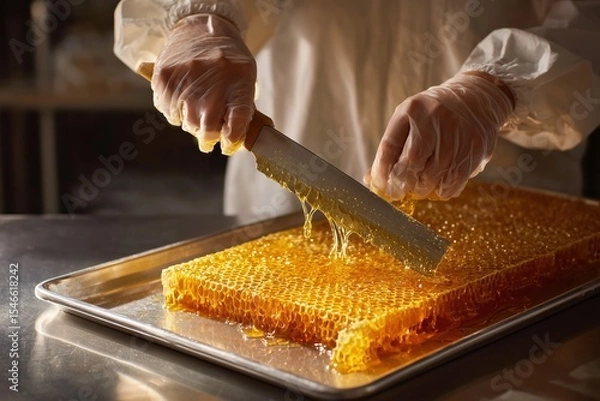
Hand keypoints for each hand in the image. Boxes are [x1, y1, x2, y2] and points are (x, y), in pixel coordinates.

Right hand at [152, 13, 255, 154]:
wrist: (201, 28)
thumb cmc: (227, 60)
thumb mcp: (245, 80)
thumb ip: (242, 110)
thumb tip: (234, 141)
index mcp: (239, 83)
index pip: (236, 126)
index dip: (231, 141)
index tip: (227, 144)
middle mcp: (213, 81)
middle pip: (208, 128)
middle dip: (208, 138)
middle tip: (208, 139)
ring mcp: (187, 79)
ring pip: (187, 123)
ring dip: (192, 124)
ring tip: (195, 112)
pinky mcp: (165, 77)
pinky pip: (168, 112)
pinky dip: (175, 113)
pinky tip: (182, 101)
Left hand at [366, 72, 513, 199]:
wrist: (477, 98)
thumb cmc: (435, 114)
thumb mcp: (411, 118)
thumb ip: (394, 145)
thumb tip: (374, 179)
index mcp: (412, 110)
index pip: (389, 146)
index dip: (382, 171)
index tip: (380, 185)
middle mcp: (434, 118)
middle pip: (411, 162)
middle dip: (403, 182)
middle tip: (401, 189)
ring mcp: (455, 134)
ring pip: (432, 176)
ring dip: (422, 188)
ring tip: (421, 185)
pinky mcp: (473, 148)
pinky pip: (452, 182)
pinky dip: (442, 190)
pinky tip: (439, 185)